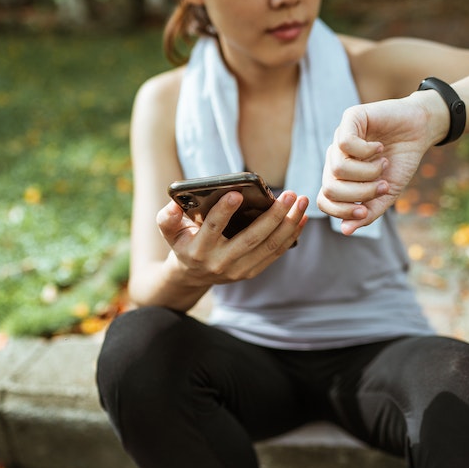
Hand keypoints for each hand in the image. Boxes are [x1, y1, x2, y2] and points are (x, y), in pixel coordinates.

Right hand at [157, 190, 307, 284]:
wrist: (192, 274)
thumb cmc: (184, 242)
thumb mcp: (169, 230)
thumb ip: (167, 218)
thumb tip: (174, 204)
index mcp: (198, 250)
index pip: (212, 229)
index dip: (223, 211)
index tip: (237, 193)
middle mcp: (220, 263)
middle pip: (251, 239)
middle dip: (272, 216)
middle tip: (289, 194)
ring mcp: (238, 270)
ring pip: (269, 246)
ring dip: (288, 224)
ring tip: (300, 202)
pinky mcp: (252, 272)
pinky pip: (275, 253)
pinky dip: (291, 235)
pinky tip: (301, 218)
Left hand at [317, 93, 443, 234]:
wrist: (420, 131)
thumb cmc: (401, 162)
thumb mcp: (386, 194)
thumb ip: (368, 213)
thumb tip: (346, 230)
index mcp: (340, 177)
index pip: (324, 201)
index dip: (342, 211)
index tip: (365, 210)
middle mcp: (335, 158)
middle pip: (330, 188)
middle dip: (360, 193)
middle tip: (382, 185)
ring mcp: (340, 138)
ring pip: (338, 168)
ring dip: (367, 172)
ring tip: (383, 164)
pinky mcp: (350, 119)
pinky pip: (345, 144)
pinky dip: (367, 152)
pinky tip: (380, 148)